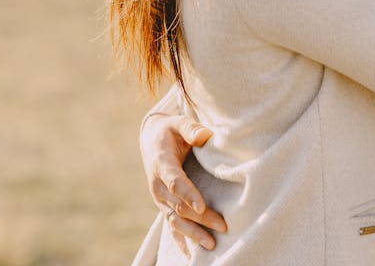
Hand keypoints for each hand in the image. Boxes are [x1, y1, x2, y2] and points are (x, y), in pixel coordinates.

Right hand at [140, 114, 226, 250]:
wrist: (151, 140)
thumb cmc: (170, 130)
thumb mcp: (178, 123)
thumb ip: (191, 128)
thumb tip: (205, 135)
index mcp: (162, 164)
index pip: (175, 182)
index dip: (188, 194)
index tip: (202, 207)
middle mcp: (158, 185)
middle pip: (179, 206)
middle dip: (200, 219)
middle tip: (223, 226)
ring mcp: (159, 198)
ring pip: (175, 219)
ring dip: (192, 233)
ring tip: (211, 245)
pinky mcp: (163, 204)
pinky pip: (171, 224)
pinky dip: (180, 240)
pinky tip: (190, 254)